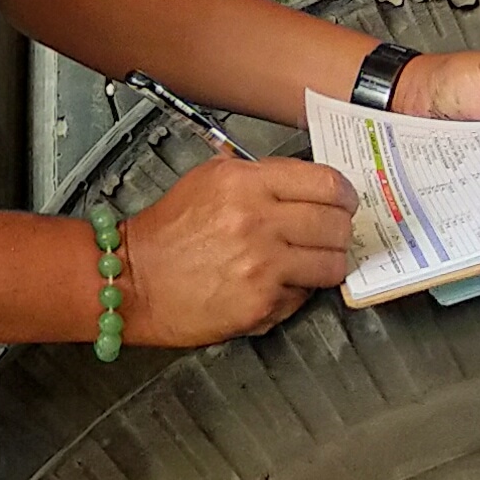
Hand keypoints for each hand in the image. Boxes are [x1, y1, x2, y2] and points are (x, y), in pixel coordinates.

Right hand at [119, 155, 356, 347]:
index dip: (345, 193)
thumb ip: (258, 174)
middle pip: (336, 224)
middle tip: (332, 232)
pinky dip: (298, 291)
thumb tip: (304, 182)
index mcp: (245, 184)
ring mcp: (263, 267)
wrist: (133, 280)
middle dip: (341, 229)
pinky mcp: (261, 305)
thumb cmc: (166, 232)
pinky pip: (305, 296)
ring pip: (332, 264)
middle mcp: (258, 222)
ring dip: (326, 262)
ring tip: (309, 261)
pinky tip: (277, 283)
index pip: (325, 182)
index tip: (346, 200)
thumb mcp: (207, 178)